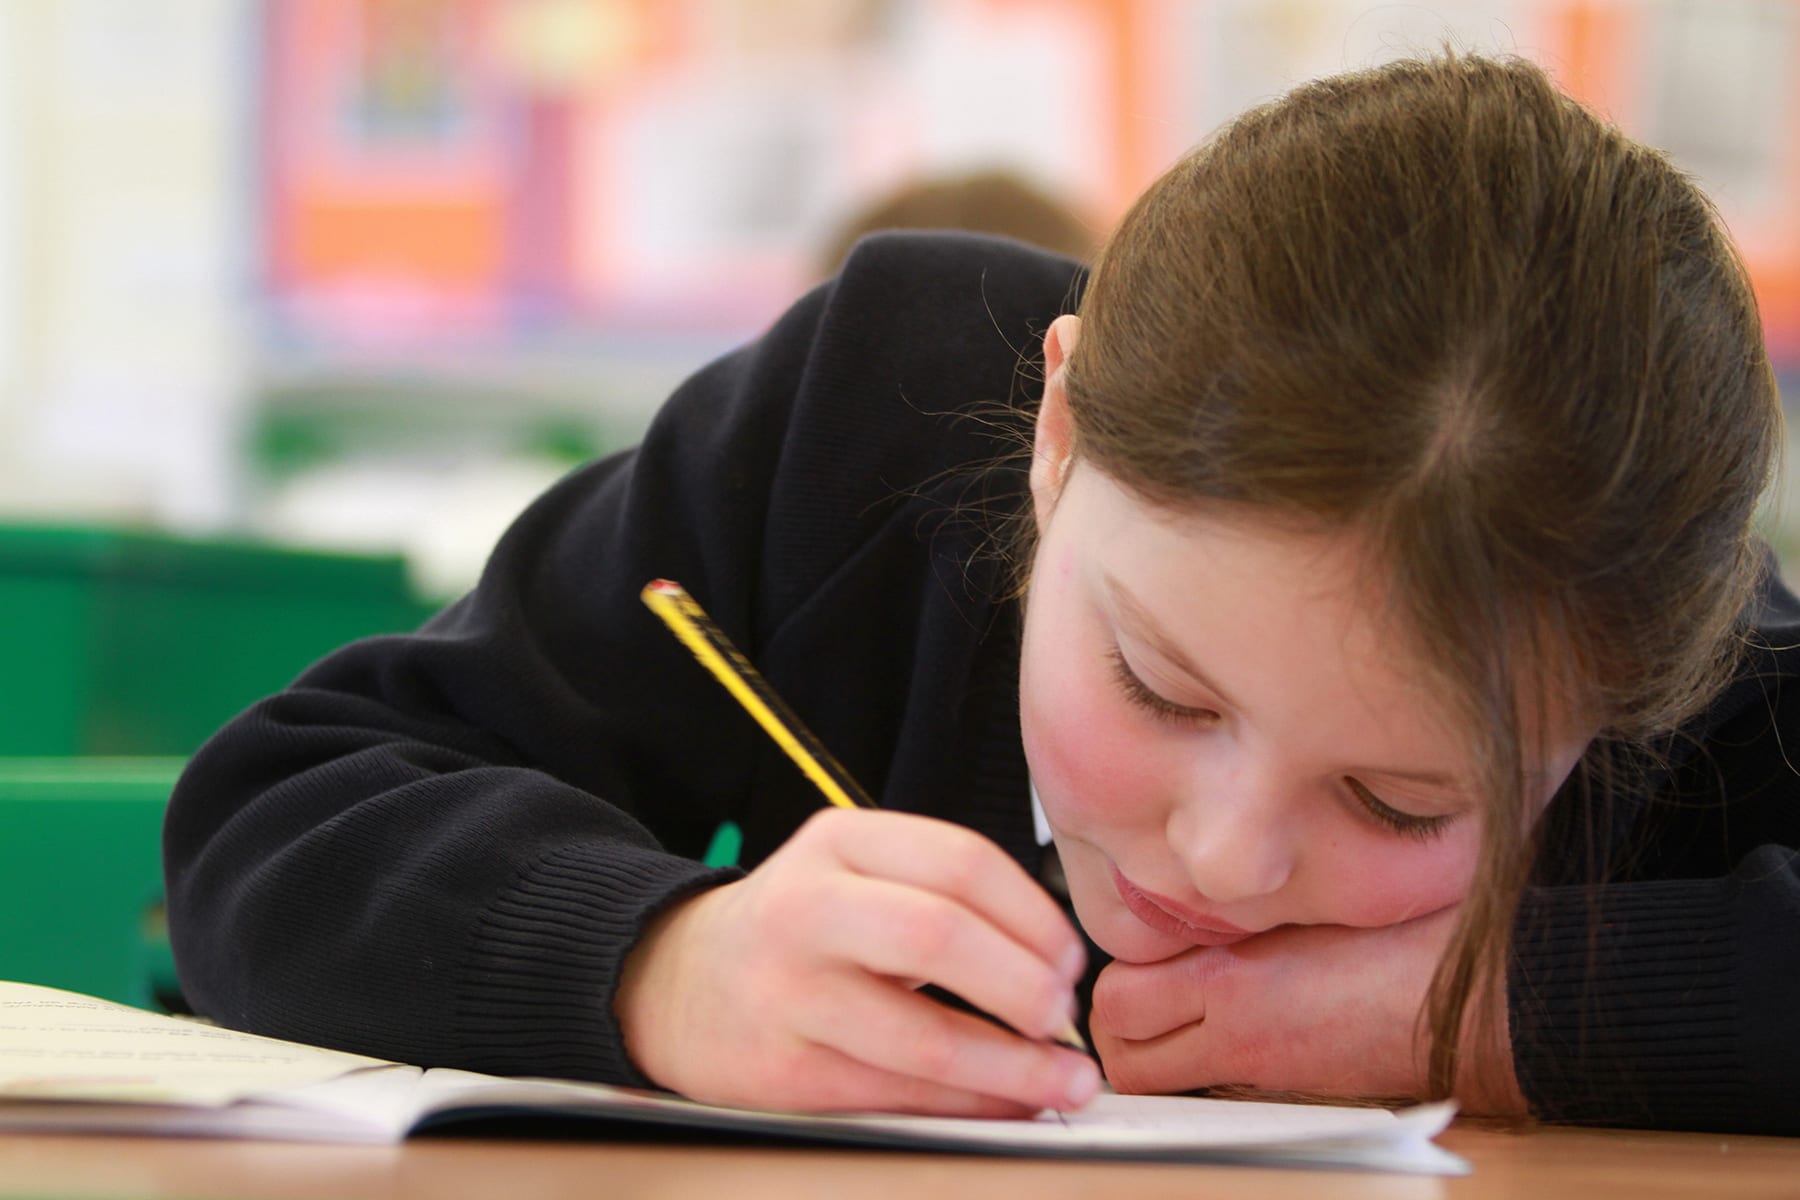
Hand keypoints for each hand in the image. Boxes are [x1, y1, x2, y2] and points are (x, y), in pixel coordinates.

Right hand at [615, 808, 1100, 1115]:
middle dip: (1024, 983)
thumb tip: (1056, 963)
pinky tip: (1007, 1101)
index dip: (1034, 915)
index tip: (1073, 957)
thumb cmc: (797, 931)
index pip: (960, 862)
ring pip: (922, 1036)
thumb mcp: (853, 874)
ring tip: (1065, 1078)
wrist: (677, 985)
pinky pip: (897, 1094)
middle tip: (1066, 1013)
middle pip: (940, 935)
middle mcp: (806, 908)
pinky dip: (967, 1104)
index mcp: (838, 843)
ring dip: (1012, 1066)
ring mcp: (789, 993)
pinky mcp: (784, 1071)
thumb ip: (940, 895)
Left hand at [1088, 907, 1527, 1112]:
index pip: (1119, 993)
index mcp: (1237, 977)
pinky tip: (1227, 1027)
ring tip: (1171, 1013)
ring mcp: (1265, 1072)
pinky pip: (1215, 1087)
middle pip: (1124, 1054)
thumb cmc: (1420, 942)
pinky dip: (1202, 1066)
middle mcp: (1240, 1034)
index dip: (1113, 976)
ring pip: (1160, 1083)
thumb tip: (1198, 903)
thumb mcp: (1315, 902)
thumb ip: (1247, 911)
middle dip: (1116, 1027)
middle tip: (1134, 994)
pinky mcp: (1295, 1094)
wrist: (1487, 1005)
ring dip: (1151, 1052)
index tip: (1132, 954)